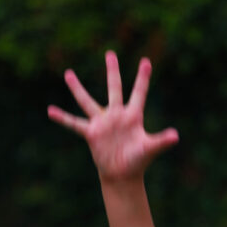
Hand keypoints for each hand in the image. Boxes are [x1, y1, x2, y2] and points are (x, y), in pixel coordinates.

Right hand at [48, 51, 178, 182]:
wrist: (123, 173)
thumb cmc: (138, 160)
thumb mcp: (150, 148)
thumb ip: (162, 141)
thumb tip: (176, 136)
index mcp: (133, 116)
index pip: (139, 93)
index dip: (143, 78)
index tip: (146, 61)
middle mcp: (117, 115)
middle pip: (114, 88)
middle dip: (113, 71)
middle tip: (110, 54)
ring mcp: (102, 122)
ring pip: (87, 101)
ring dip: (78, 88)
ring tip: (68, 74)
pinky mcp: (91, 133)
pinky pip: (74, 123)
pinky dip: (62, 118)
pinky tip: (50, 110)